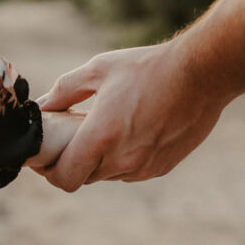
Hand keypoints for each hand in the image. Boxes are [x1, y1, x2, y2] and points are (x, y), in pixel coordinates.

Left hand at [35, 40, 228, 190]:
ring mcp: (144, 167)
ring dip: (97, 162)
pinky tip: (126, 134)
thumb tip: (41, 106)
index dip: (48, 172)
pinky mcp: (161, 167)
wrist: (203, 73)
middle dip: (72, 162)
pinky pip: (130, 172)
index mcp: (101, 137)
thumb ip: (64, 91)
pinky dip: (121, 160)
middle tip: (69, 139)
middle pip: (83, 177)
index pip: (64, 177)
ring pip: (106, 175)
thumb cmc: (148, 67)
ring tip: (100, 133)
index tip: (43, 158)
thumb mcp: (99, 69)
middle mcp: (122, 160)